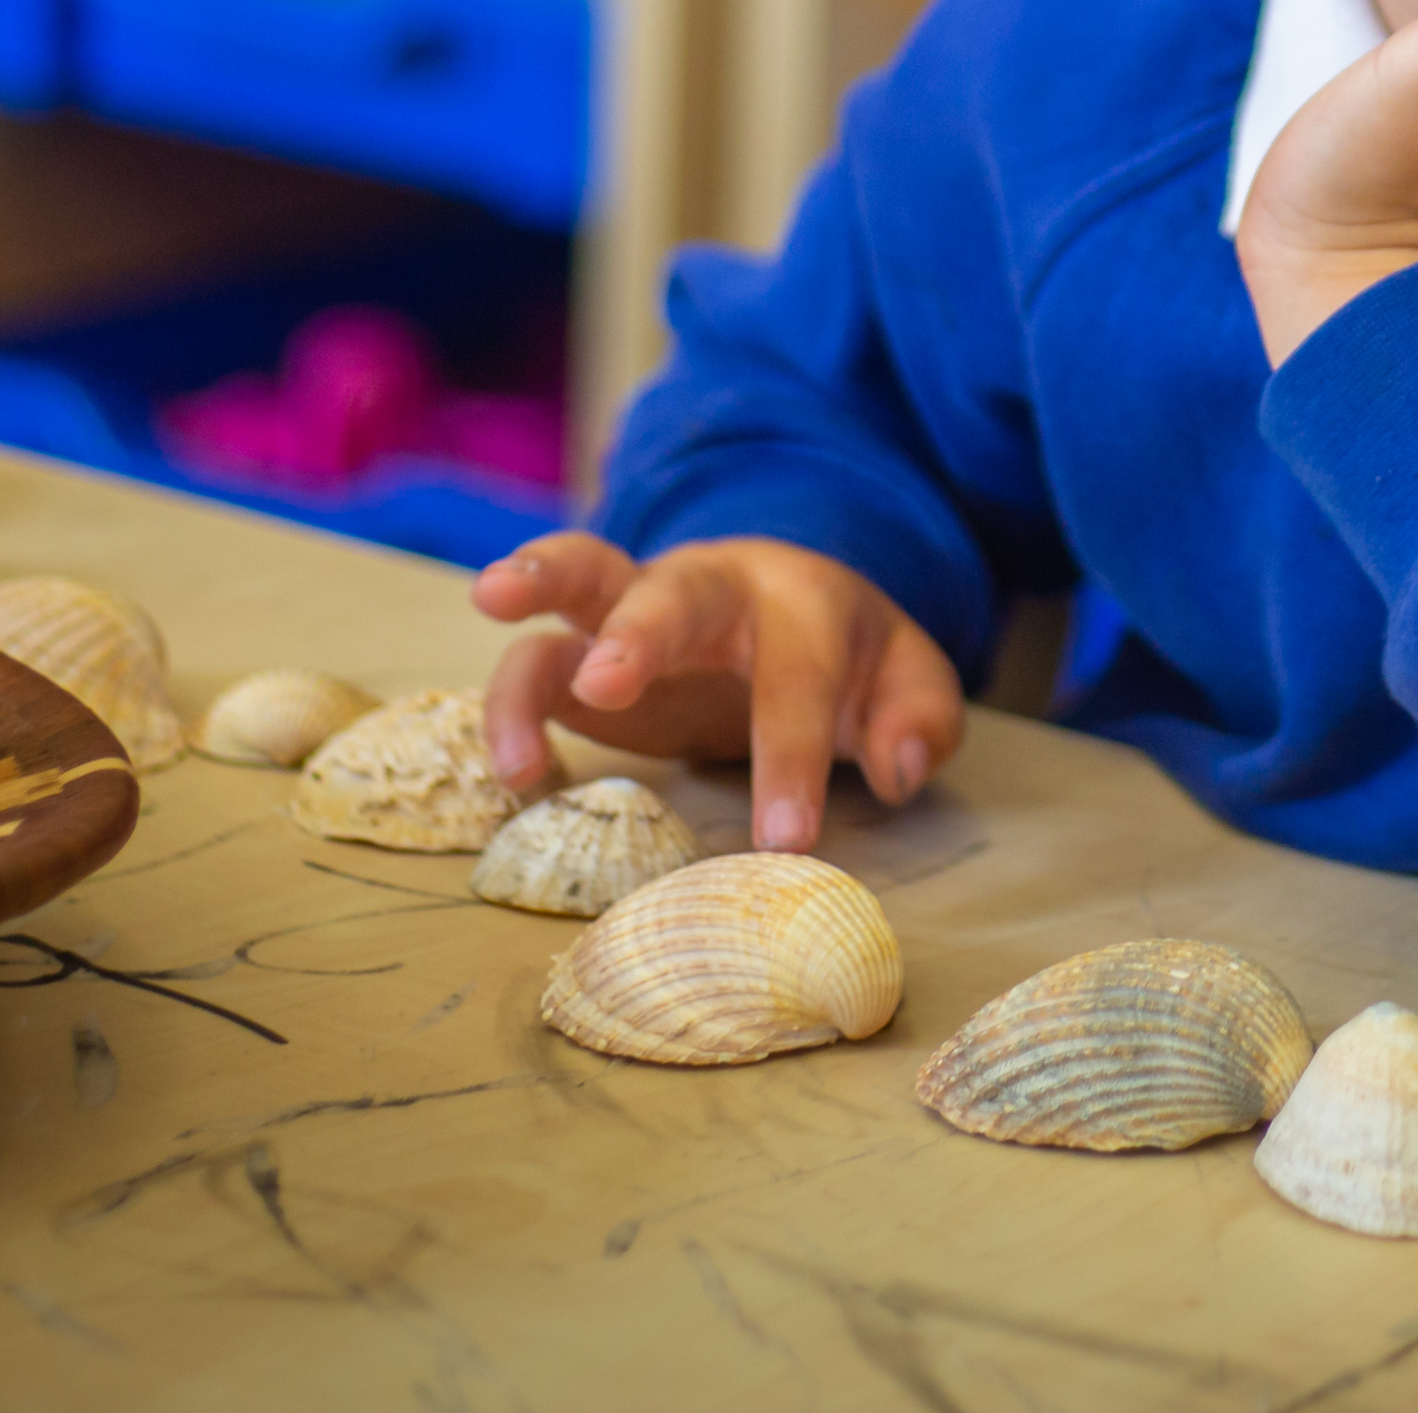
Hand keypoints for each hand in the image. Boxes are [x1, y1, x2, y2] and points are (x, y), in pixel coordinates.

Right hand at [469, 533, 966, 854]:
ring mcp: (640, 605)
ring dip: (537, 598)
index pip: (796, 674)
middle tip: (607, 685)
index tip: (785, 841)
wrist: (794, 605)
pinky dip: (514, 703)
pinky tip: (514, 772)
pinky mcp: (586, 647)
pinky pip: (536, 658)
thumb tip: (898, 767)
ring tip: (496, 638)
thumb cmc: (851, 658)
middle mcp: (713, 585)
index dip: (790, 757)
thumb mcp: (909, 682)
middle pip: (674, 590)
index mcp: (802, 598)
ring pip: (579, 575)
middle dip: (641, 634)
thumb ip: (922, 719)